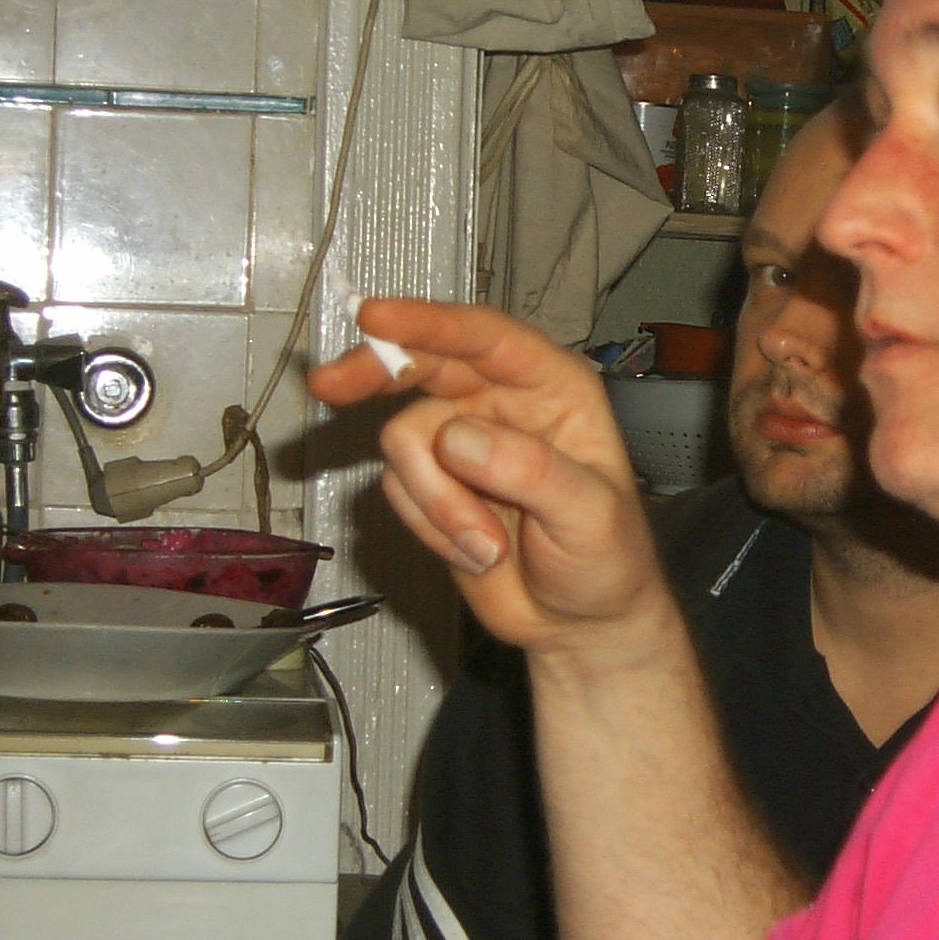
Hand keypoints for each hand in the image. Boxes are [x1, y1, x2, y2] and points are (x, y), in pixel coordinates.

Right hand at [308, 299, 669, 655]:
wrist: (577, 622)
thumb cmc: (607, 559)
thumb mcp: (590, 515)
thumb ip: (531, 472)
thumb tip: (460, 439)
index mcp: (553, 388)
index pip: (487, 338)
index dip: (430, 324)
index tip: (378, 318)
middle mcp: (502, 403)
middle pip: (422, 364)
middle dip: (376, 374)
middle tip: (331, 385)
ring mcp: (461, 443)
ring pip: (405, 442)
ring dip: (438, 504)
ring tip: (489, 545)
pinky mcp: (432, 484)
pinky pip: (398, 490)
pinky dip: (430, 527)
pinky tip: (476, 550)